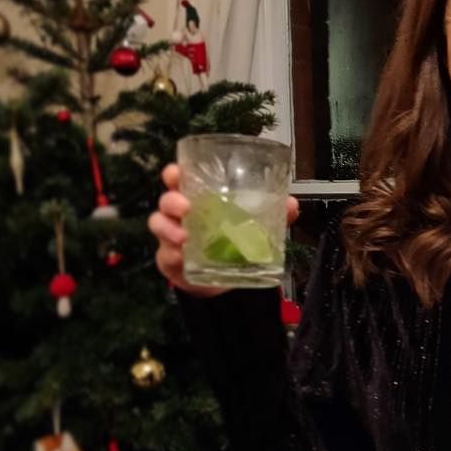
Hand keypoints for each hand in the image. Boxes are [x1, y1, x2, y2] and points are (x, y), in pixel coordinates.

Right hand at [148, 163, 299, 296]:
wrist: (222, 278)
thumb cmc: (231, 239)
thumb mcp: (253, 227)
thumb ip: (272, 215)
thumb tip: (291, 204)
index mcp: (197, 198)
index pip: (180, 179)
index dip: (174, 173)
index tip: (176, 171)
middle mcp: (180, 214)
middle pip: (165, 199)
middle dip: (171, 199)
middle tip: (185, 206)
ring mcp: (171, 236)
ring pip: (159, 224)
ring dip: (169, 229)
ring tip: (184, 238)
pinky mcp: (170, 259)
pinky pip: (165, 254)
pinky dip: (171, 254)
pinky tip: (182, 256)